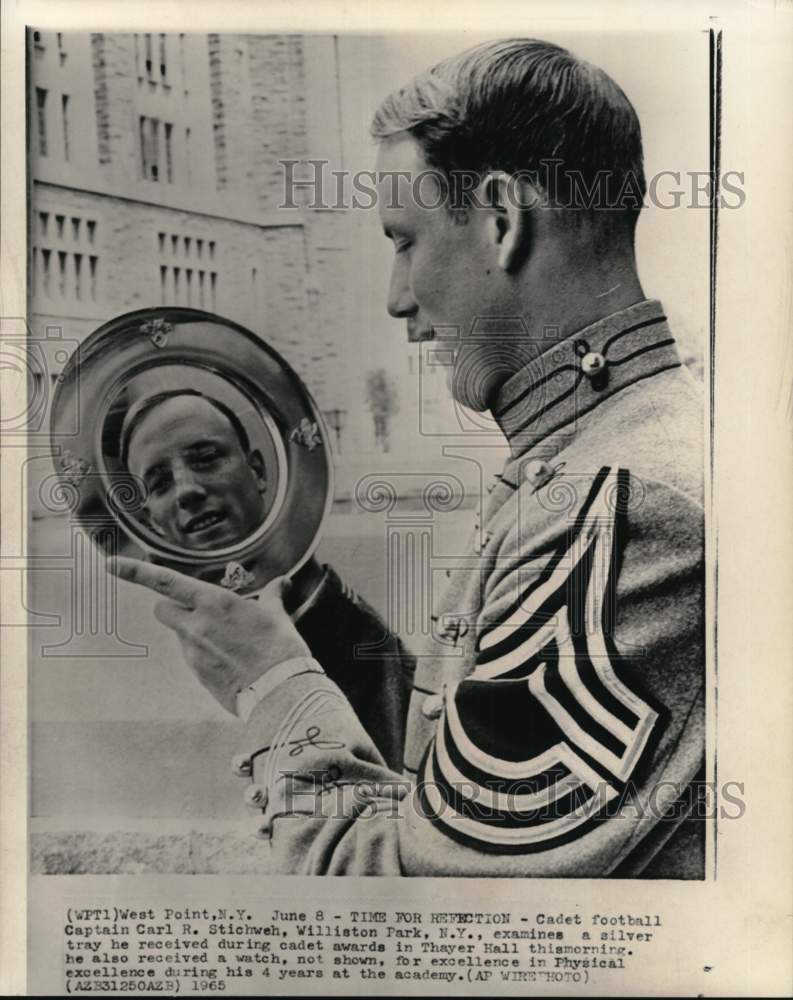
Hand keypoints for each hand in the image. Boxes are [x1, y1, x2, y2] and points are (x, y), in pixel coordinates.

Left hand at [108, 556, 309, 714]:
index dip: (134, 571)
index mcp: (214, 603)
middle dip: (173, 607)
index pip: (165, 582)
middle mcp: (197, 625)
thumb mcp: (278, 617)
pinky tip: (229, 660)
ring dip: (193, 632)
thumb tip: (283, 583)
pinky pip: (192, 656)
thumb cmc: (280, 650)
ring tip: (228, 642)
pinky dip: (204, 654)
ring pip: (179, 634)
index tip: (111, 564)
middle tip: (198, 610)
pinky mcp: (196, 674)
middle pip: (162, 608)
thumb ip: (273, 597)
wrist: (279, 692)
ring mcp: (193, 652)